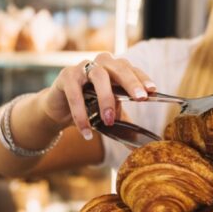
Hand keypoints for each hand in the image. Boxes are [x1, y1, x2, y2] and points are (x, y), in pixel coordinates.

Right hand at [42, 53, 156, 139]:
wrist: (59, 109)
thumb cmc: (88, 107)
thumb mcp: (108, 113)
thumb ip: (123, 123)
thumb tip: (137, 148)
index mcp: (115, 68)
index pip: (132, 69)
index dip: (142, 78)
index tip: (153, 90)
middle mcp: (100, 63)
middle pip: (119, 68)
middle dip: (131, 83)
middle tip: (140, 98)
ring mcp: (82, 67)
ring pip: (99, 76)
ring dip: (106, 98)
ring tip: (109, 121)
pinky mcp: (66, 76)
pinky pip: (75, 94)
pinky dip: (81, 114)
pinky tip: (86, 131)